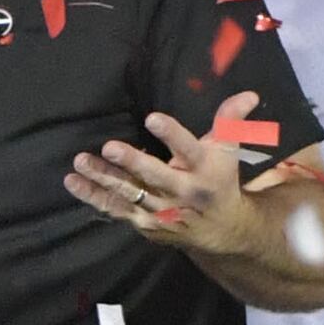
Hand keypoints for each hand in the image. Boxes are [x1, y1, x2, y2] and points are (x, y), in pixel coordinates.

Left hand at [64, 90, 271, 257]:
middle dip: (133, 162)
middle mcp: (182, 192)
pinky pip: (116, 209)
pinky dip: (94, 196)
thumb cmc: (220, 179)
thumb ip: (231, 120)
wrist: (221, 230)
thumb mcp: (228, 150)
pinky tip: (74, 182)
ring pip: (129, 193)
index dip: (172, 134)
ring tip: (80, 161)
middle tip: (110, 147)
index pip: (189, 148)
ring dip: (103, 178)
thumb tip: (249, 94)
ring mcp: (162, 210)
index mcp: (204, 169)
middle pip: (155, 176)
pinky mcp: (145, 222)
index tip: (152, 117)